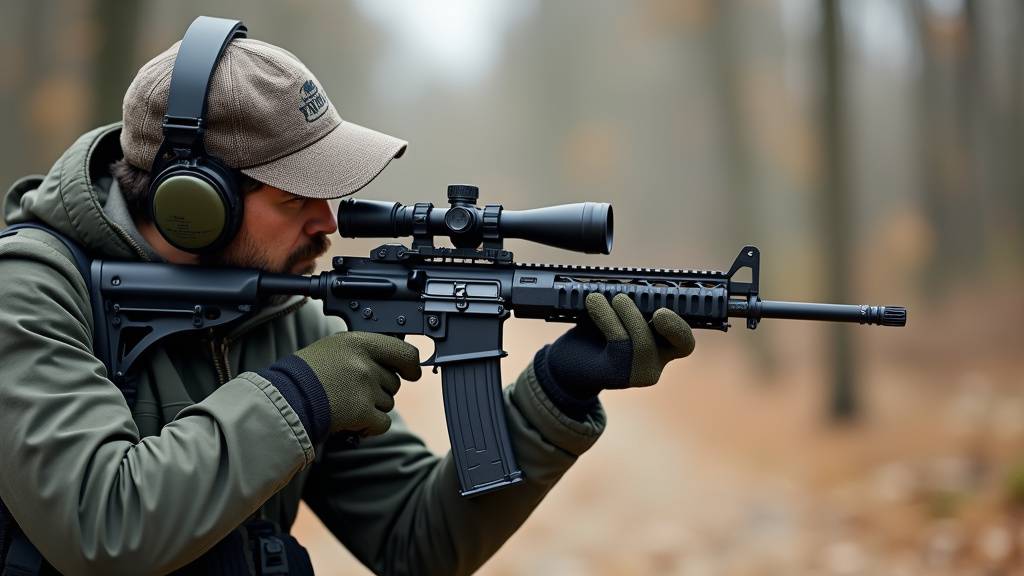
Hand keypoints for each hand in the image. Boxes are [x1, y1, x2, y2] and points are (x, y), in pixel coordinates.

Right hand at [294, 332, 420, 435]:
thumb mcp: (334, 348)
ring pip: (388, 403)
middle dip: (379, 391)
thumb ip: (362, 353)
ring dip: (371, 409)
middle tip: (352, 392)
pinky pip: (383, 423)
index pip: (404, 352)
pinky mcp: (363, 412)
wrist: (285, 399)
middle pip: (393, 383)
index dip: (411, 365)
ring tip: (345, 404)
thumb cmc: (305, 375)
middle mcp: (366, 363)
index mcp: (359, 342)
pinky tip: (352, 422)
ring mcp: (365, 387)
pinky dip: (370, 427)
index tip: (412, 373)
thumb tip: (391, 364)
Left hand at [536, 293, 694, 404]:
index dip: (680, 328)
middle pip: (676, 344)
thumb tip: (633, 284)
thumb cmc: (592, 334)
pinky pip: (619, 343)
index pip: (684, 342)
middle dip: (669, 324)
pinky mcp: (616, 375)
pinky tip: (593, 301)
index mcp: (661, 346)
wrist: (563, 363)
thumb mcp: (615, 314)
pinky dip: (606, 317)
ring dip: (625, 313)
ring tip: (602, 297)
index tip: (661, 312)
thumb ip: (632, 303)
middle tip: (645, 305)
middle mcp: (655, 363)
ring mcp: (637, 373)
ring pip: (643, 343)